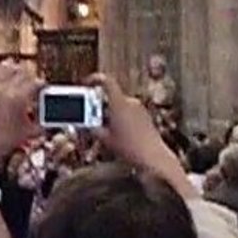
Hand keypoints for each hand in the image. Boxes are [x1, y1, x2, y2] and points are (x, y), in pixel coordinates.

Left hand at [0, 61, 42, 163]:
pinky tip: (7, 80)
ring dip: (17, 70)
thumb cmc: (6, 140)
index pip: (36, 82)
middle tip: (34, 86)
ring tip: (21, 79)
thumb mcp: (30, 132)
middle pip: (23, 71)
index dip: (43, 86)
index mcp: (19, 98)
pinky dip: (3, 71)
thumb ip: (43, 123)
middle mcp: (7, 89)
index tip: (45, 91)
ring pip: (8, 67)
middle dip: (32, 77)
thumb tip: (51, 118)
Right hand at [88, 74, 195, 199]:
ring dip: (110, 112)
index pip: (107, 81)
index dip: (95, 79)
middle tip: (90, 117)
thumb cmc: (130, 148)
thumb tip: (84, 122)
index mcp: (119, 103)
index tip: (87, 83)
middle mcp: (131, 102)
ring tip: (104, 129)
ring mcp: (140, 109)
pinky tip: (118, 133)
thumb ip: (92, 127)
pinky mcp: (145, 116)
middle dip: (99, 104)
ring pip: (119, 104)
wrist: (153, 158)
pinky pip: (128, 111)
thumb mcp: (105, 138)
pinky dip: (120, 117)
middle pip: (111, 96)